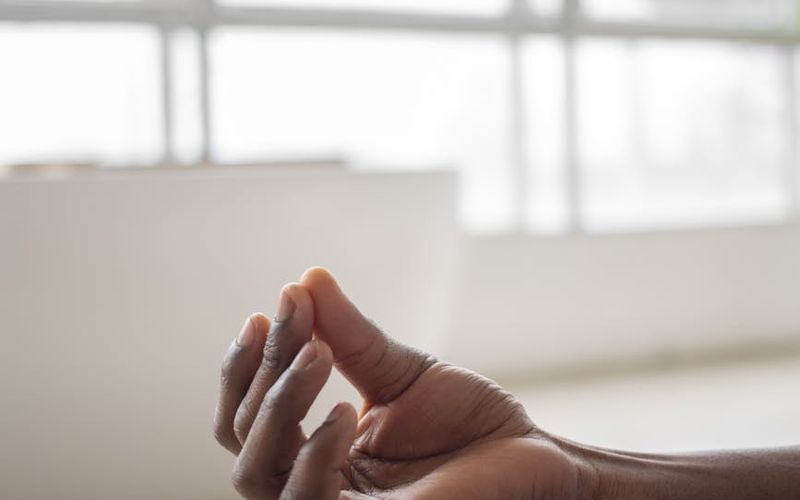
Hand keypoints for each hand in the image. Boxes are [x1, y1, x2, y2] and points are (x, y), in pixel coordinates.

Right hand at [214, 268, 589, 498]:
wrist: (528, 452)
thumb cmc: (467, 418)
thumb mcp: (399, 369)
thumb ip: (349, 335)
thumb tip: (306, 279)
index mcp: (314, 448)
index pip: (249, 411)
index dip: (248, 362)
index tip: (270, 307)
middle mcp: (313, 482)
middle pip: (241, 439)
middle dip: (262, 375)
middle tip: (303, 332)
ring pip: (255, 474)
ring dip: (277, 407)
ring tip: (317, 355)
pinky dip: (315, 455)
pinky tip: (344, 411)